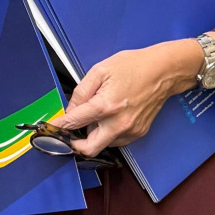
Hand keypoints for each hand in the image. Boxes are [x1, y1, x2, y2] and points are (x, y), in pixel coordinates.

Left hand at [53, 40, 206, 155]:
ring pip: (102, 144)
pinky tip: (110, 117)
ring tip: (96, 115)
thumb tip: (70, 109)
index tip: (50, 129)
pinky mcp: (138, 133)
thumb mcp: (100, 71)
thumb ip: (81, 92)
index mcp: (105, 106)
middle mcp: (118, 124)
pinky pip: (116, 140)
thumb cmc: (133, 66)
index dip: (59, 127)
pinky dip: (107, 133)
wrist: (164, 71)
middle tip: (69, 132)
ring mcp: (130, 131)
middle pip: (88, 149)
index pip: (74, 123)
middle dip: (74, 143)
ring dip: (93, 135)